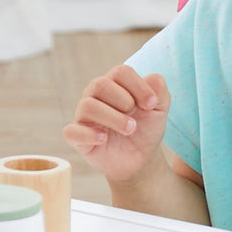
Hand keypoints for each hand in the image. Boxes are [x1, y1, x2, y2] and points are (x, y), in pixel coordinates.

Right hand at [62, 66, 170, 184]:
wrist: (140, 159)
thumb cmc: (146, 129)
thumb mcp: (159, 110)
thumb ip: (159, 91)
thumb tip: (153, 78)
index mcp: (115, 84)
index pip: (120, 72)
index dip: (138, 86)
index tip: (151, 104)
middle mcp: (95, 96)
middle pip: (100, 84)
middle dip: (123, 101)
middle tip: (136, 119)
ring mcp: (84, 116)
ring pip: (87, 106)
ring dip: (112, 118)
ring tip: (129, 129)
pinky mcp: (78, 137)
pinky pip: (71, 131)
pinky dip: (88, 134)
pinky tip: (104, 139)